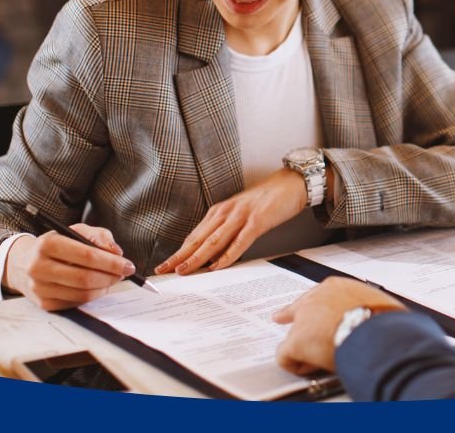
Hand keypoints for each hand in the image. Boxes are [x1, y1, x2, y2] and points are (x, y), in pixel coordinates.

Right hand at [3, 224, 135, 310]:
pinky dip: (92, 296)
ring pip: (82, 293)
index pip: (87, 256)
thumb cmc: (56, 245)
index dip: (111, 262)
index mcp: (47, 244)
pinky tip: (96, 287)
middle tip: (123, 273)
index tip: (128, 264)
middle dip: (111, 276)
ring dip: (104, 287)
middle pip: (85, 278)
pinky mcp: (43, 304)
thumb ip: (99, 236)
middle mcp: (39, 267)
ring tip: (111, 279)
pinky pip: (76, 303)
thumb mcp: (74, 231)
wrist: (22, 263)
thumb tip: (117, 252)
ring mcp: (39, 288)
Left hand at [156, 168, 307, 275]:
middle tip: (164, 271)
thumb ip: (226, 232)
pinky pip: (239, 241)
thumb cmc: (266, 201)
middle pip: (198, 239)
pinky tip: (217, 266)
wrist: (290, 183)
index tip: (164, 265)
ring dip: (197, 257)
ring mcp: (241, 216)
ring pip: (213, 241)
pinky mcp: (257, 220)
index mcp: (219, 212)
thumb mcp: (240, 215)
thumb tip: (213, 255)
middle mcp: (225, 213)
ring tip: (183, 271)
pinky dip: (227, 255)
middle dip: (179, 256)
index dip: (178, 252)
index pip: (194, 236)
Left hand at [273, 277, 405, 374]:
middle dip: (291, 316)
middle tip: (279, 317)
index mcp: (336, 287)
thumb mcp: (379, 304)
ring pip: (296, 336)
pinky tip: (307, 368)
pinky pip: (285, 356)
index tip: (303, 306)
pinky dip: (295, 364)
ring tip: (323, 360)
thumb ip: (368, 308)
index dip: (311, 304)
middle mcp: (316, 299)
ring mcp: (304, 319)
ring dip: (306, 348)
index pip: (317, 294)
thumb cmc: (385, 321)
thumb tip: (382, 317)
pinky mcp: (296, 341)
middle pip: (298, 310)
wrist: (378, 333)